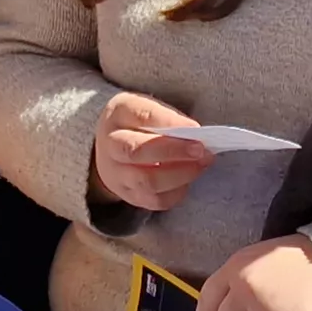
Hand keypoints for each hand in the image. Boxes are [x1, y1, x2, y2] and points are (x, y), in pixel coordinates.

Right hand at [93, 92, 216, 212]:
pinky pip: (154, 201)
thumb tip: (195, 135)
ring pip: (147, 181)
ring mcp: (117, 175)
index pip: (142, 116)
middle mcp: (111, 145)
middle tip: (201, 150)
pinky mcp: (128, 196)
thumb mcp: (149, 109)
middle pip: (137, 151)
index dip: (169, 123)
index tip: (195, 128)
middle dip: (174, 151)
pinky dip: (176, 192)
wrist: (110, 150)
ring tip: (201, 164)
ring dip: (180, 174)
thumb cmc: (137, 125)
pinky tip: (188, 180)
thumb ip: (169, 119)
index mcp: (118, 114)